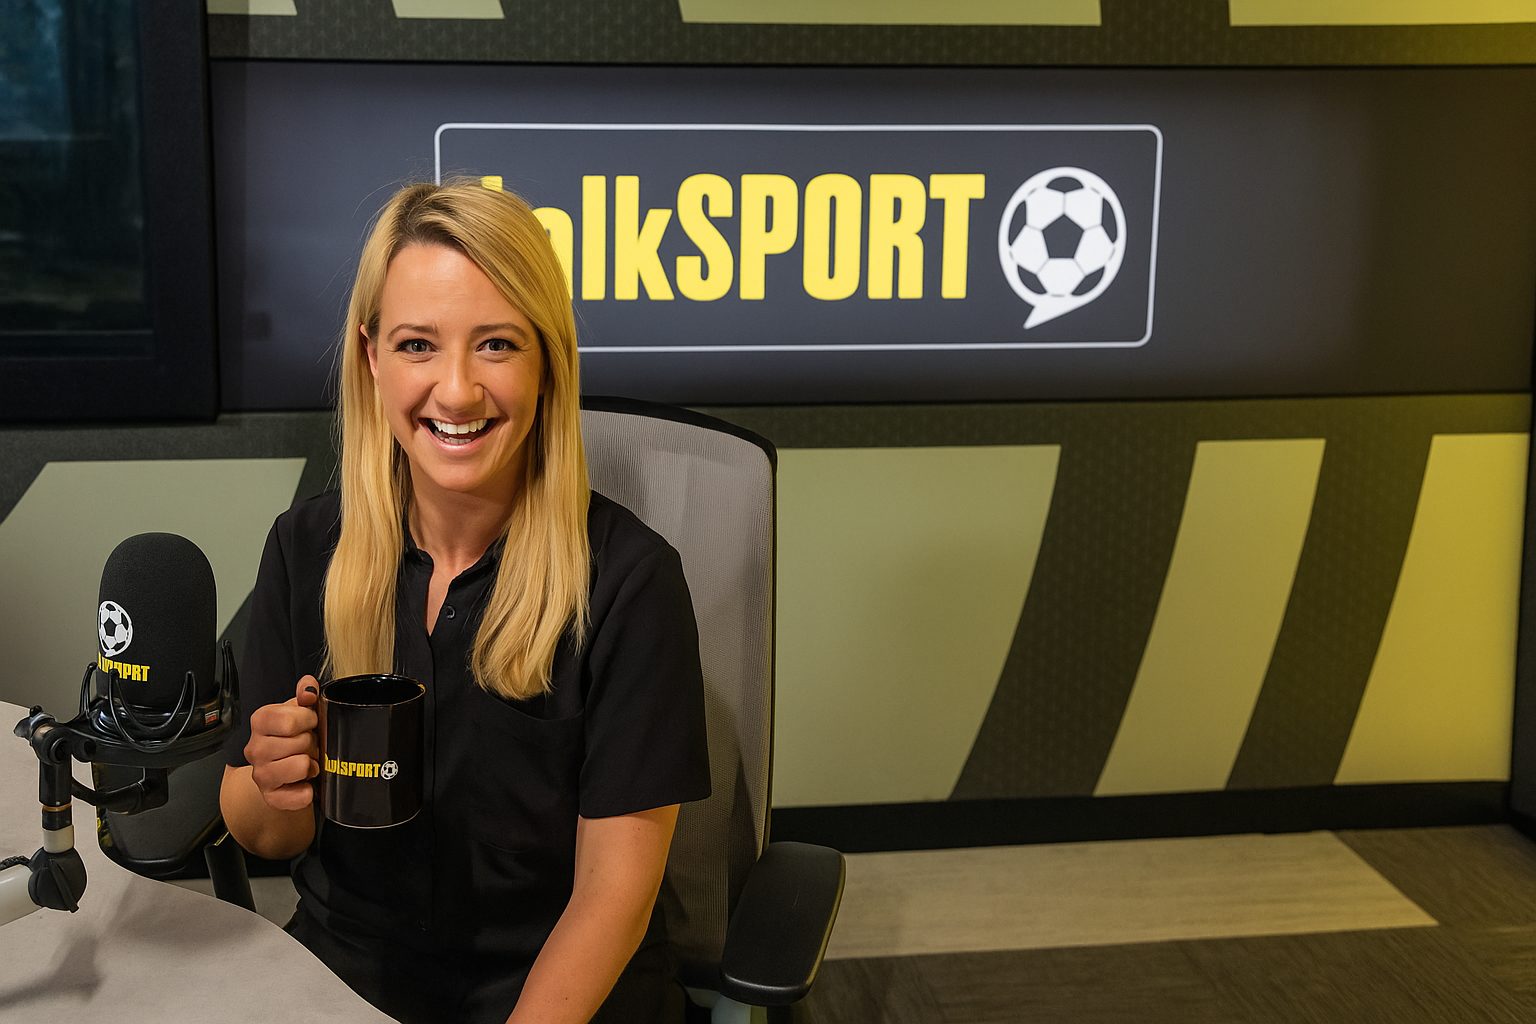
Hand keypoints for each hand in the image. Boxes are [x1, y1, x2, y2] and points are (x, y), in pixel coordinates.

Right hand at [245, 675, 320, 810]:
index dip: (309, 720)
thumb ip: (305, 694)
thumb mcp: (299, 711)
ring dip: (311, 765)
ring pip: (301, 766)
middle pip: (300, 742)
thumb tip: (308, 687)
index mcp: (260, 721)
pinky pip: (301, 795)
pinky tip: (303, 783)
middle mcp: (255, 748)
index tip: (309, 724)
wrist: (282, 772)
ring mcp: (260, 775)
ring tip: (306, 763)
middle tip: (308, 746)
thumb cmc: (293, 737)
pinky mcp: (271, 798)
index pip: (290, 720)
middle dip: (312, 743)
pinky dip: (308, 790)